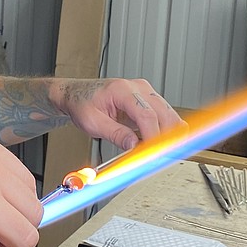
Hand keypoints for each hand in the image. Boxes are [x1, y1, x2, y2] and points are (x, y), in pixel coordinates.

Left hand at [56, 77, 184, 150]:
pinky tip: (153, 143)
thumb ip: (115, 134)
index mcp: (122, 90)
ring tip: (155, 152)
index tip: (154, 154)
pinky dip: (164, 131)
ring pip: (169, 115)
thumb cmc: (82, 103)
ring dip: (167, 135)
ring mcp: (146, 92)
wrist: (77, 94)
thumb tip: (134, 147)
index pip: (146, 114)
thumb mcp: (93, 122)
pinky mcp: (148, 100)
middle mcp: (138, 88)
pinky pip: (164, 116)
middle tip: (160, 157)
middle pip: (164, 114)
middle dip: (166, 138)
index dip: (153, 136)